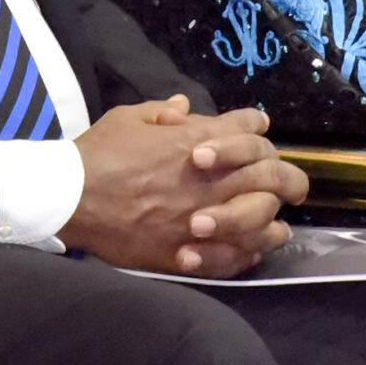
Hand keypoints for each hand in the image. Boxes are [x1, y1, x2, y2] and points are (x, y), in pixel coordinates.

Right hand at [60, 96, 305, 276]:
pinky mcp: (192, 250)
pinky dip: (251, 252)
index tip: (259, 130)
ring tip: (279, 223)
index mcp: (197, 142)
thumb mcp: (128, 119)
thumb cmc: (98, 154)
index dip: (257, 128)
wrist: (72, 198)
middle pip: (271, 175)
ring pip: (264, 219)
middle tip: (293, 184)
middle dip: (287, 176)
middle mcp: (211, 180)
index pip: (248, 130)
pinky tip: (253, 249)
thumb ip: (161, 114)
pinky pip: (237, 256)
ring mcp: (205, 217)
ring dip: (276, 219)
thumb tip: (182, 108)